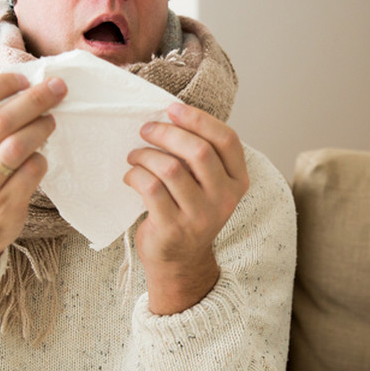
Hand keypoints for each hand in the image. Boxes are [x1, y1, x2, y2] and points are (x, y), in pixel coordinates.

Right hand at [0, 73, 66, 256]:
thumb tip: (17, 88)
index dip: (1, 83)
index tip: (24, 79)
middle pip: (1, 119)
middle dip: (35, 99)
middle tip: (57, 89)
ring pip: (19, 144)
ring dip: (42, 127)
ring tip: (51, 120)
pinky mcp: (4, 205)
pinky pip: (32, 172)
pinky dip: (41, 160)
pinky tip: (41, 157)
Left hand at [124, 102, 248, 314]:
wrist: (180, 261)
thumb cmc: (189, 211)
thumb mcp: (209, 185)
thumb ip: (203, 155)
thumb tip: (172, 115)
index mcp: (238, 182)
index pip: (227, 140)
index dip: (199, 119)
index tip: (172, 109)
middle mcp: (224, 199)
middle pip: (199, 151)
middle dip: (167, 133)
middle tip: (146, 129)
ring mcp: (200, 216)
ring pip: (171, 168)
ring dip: (145, 154)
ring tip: (135, 155)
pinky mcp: (173, 228)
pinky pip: (150, 188)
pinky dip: (135, 175)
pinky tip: (131, 176)